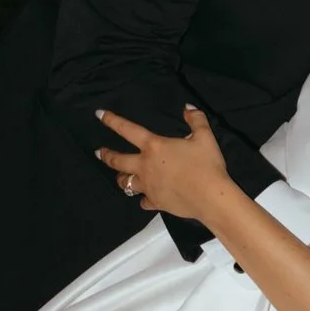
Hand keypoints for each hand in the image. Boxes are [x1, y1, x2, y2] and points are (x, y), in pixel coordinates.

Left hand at [94, 104, 231, 218]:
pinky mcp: (156, 202)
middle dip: (106, 156)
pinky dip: (144, 198)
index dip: (112, 120)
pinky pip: (144, 201)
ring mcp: (149, 186)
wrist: (210, 197)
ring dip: (121, 178)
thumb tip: (188, 108)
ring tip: (120, 176)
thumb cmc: (206, 165)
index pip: (128, 130)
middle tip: (99, 153)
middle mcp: (145, 166)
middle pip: (118, 161)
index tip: (99, 115)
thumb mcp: (205, 137)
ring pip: (125, 183)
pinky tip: (146, 198)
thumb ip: (196, 119)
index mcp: (154, 146)